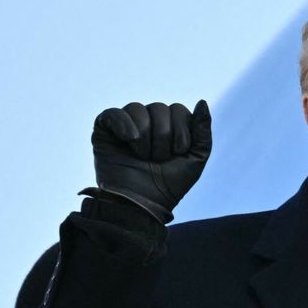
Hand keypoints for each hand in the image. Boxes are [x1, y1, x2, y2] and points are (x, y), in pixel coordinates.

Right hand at [84, 100, 211, 222]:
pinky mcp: (104, 131)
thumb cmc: (169, 187)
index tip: (176, 155)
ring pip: (137, 108)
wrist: (142, 206)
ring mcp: (125, 126)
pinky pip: (114, 113)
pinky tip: (129, 140)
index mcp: (168, 127)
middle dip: (163, 137)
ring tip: (142, 157)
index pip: (178, 109)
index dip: (181, 133)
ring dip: (145, 137)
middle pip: (159, 108)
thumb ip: (203, 131)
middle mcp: (147, 122)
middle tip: (157, 160)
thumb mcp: (196, 159)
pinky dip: (123, 124)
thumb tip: (202, 102)